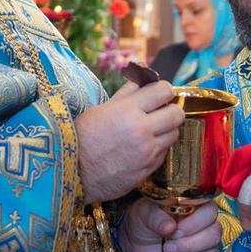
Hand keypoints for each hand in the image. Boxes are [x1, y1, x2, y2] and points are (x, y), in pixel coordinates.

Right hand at [75, 81, 183, 203]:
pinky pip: (165, 153)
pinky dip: (159, 148)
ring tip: (152, 131)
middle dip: (171, 110)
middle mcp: (142, 129)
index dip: (164, 90)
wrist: (73, 172)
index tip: (159, 94)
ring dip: (167, 130)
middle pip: (177, 113)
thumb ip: (126, 95)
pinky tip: (144, 147)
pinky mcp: (149, 169)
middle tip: (161, 112)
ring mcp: (147, 151)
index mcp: (128, 110)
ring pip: (174, 134)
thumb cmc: (82, 138)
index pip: (164, 90)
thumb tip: (142, 79)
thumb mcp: (101, 109)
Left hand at [117, 199, 221, 251]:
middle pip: (214, 236)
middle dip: (189, 246)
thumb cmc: (143, 221)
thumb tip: (171, 227)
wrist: (135, 241)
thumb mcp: (145, 214)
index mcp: (196, 207)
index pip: (210, 212)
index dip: (195, 224)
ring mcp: (205, 248)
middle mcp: (206, 226)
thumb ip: (157, 218)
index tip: (175, 231)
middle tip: (166, 248)